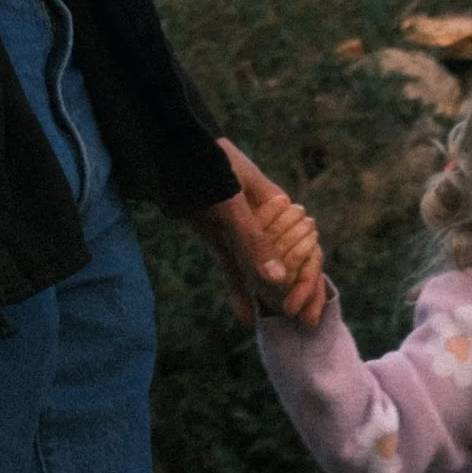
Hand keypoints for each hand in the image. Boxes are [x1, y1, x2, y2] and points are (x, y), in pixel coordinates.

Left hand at [186, 138, 326, 328]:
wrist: (163, 148)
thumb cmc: (202, 163)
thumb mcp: (229, 201)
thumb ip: (252, 239)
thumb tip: (279, 281)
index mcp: (278, 207)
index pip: (305, 249)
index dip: (308, 279)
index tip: (298, 306)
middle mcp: (265, 222)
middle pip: (290, 263)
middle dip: (299, 293)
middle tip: (303, 323)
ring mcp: (241, 231)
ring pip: (262, 271)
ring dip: (272, 298)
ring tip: (281, 325)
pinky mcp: (219, 238)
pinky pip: (233, 269)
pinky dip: (239, 292)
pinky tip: (246, 318)